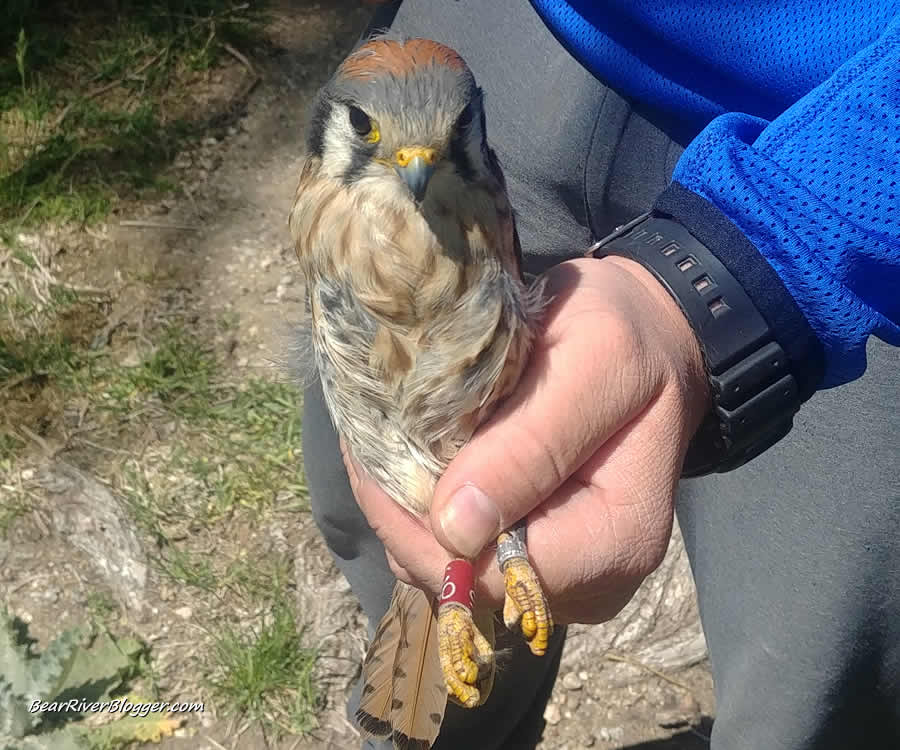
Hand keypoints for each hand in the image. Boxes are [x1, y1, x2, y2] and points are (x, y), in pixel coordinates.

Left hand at [344, 256, 709, 623]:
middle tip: (368, 442)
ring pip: (453, 572)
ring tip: (386, 445)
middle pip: (465, 583)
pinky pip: (462, 553)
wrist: (650, 337)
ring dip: (408, 514)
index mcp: (615, 542)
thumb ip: (532, 444)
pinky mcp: (537, 555)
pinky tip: (415, 459)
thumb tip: (455, 529)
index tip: (373, 455)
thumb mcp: (594, 364)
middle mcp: (591, 581)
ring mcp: (562, 575)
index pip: (490, 575)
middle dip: (403, 517)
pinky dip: (427, 511)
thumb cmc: (628, 337)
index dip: (419, 527)